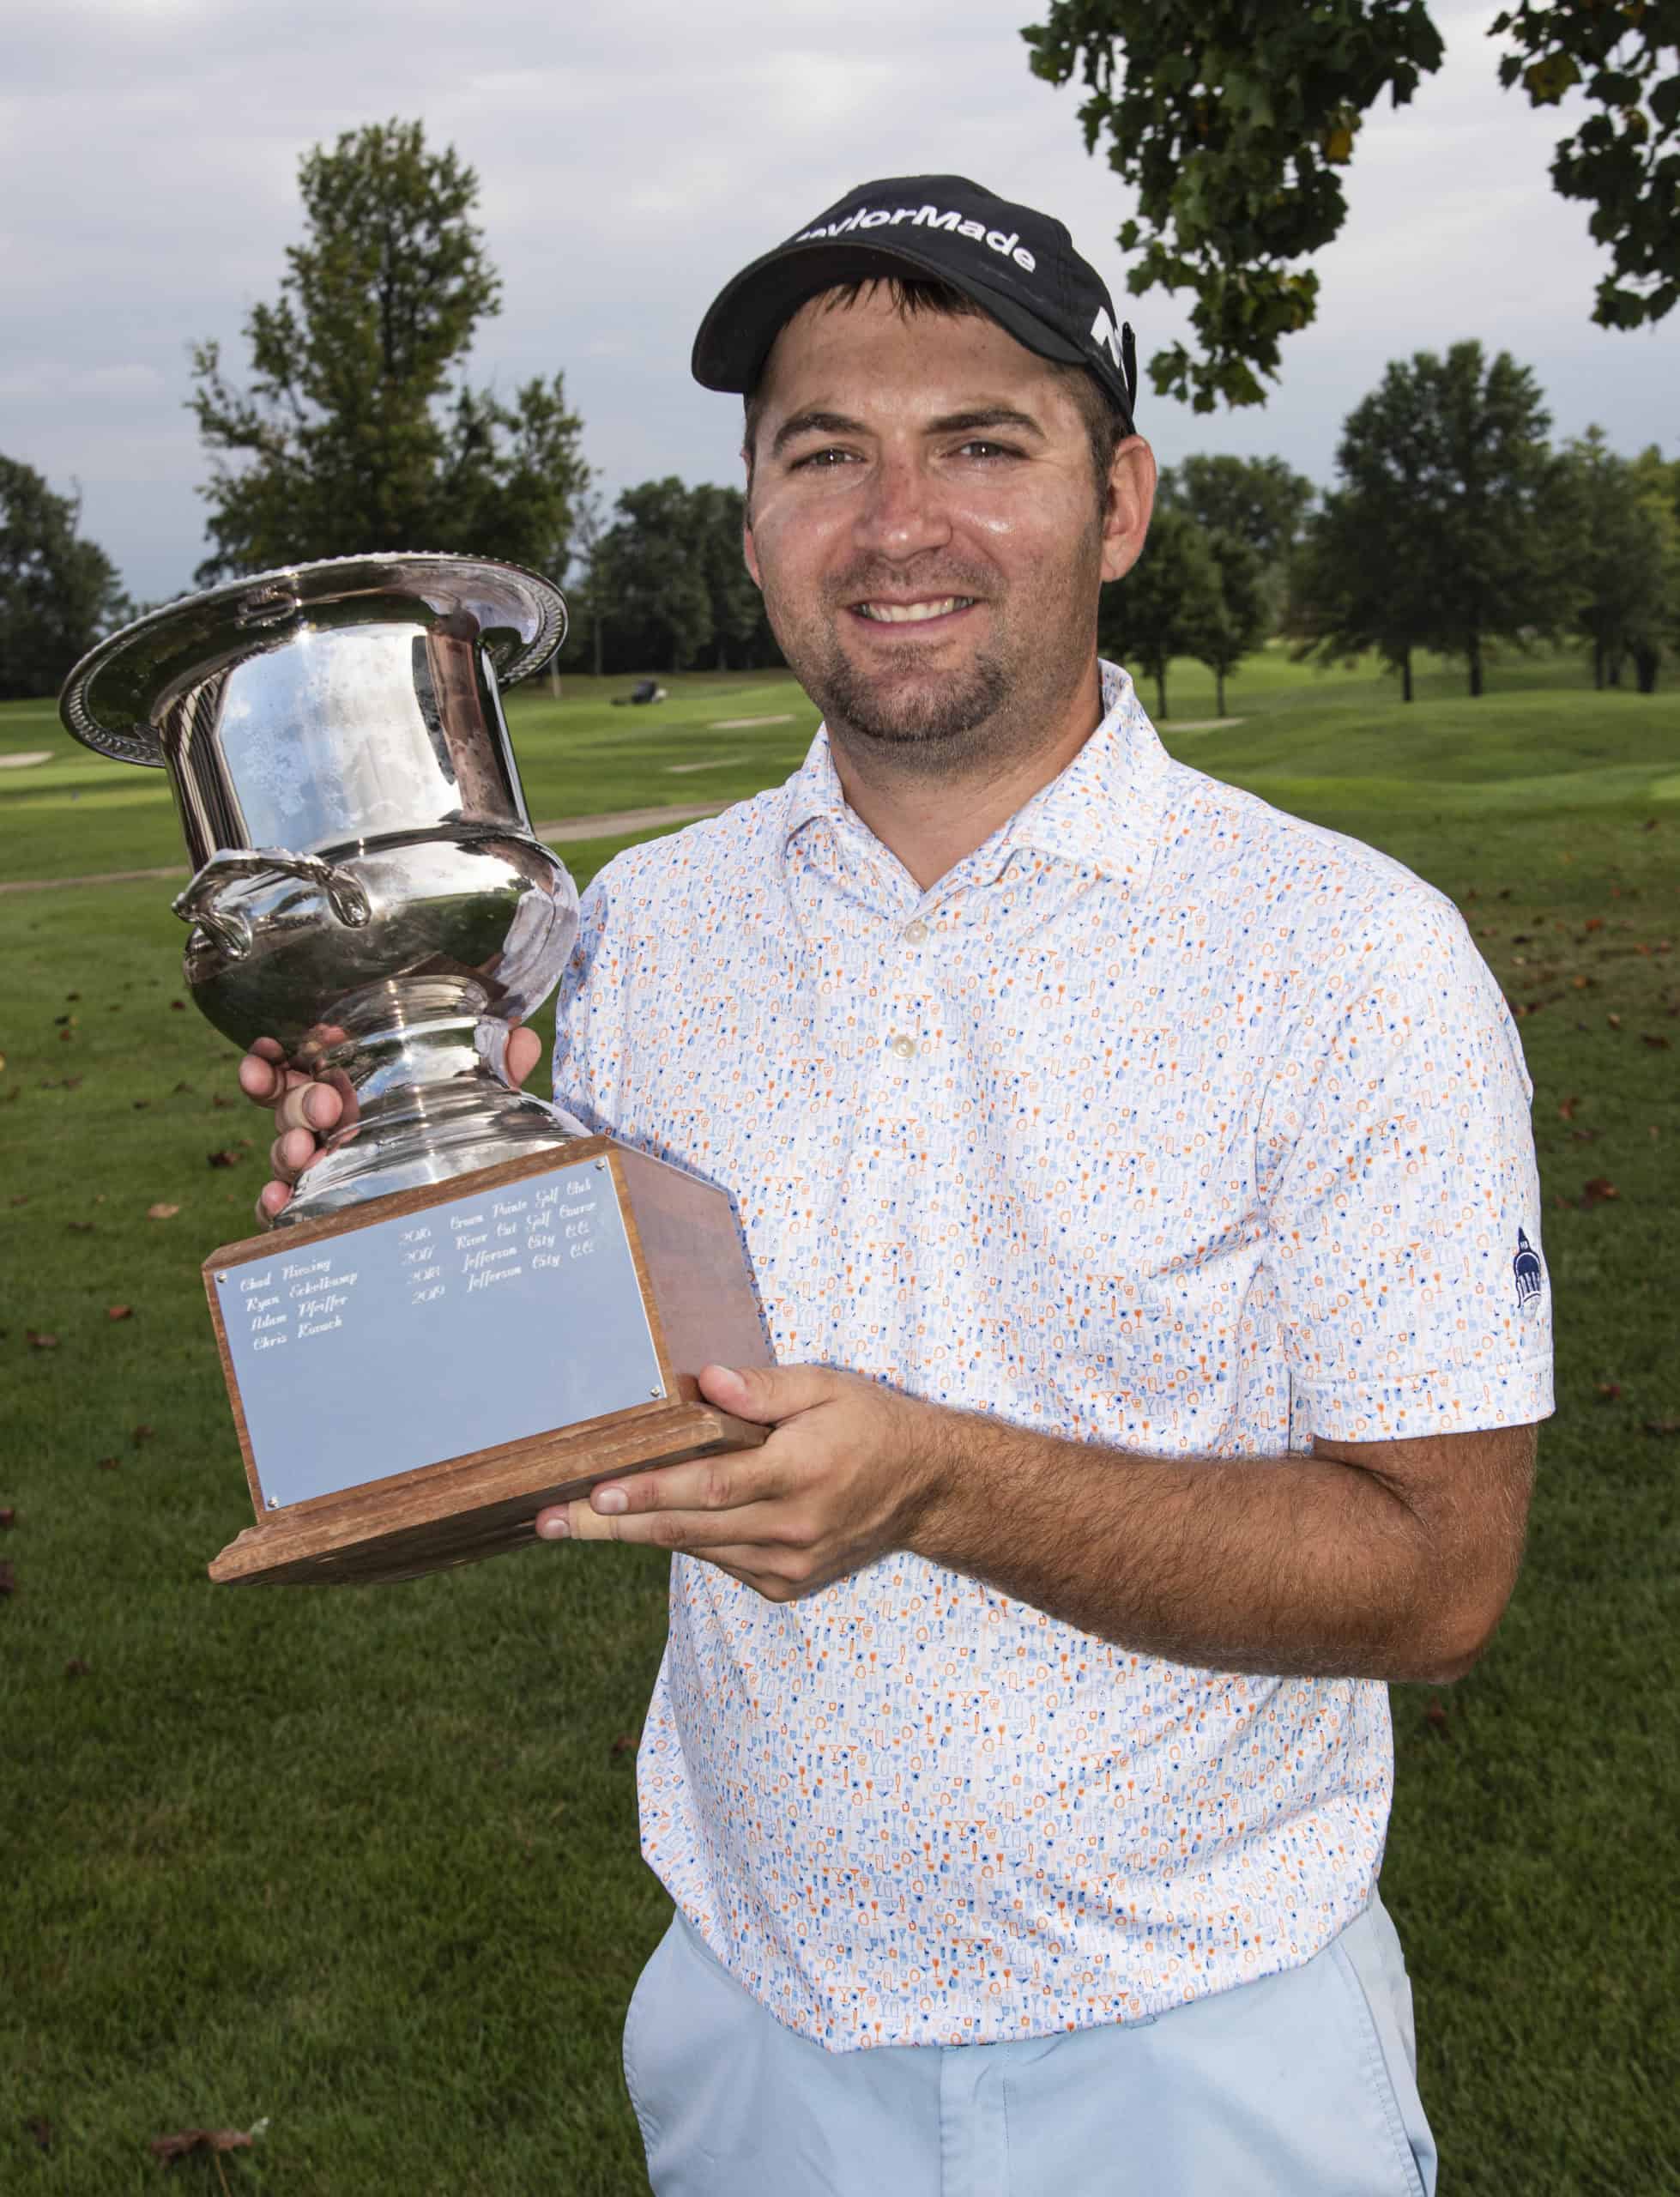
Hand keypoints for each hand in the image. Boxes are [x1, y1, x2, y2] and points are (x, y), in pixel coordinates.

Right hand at [238, 1023, 543, 1223]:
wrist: (465, 1216)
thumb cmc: (454, 1137)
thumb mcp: (477, 1103)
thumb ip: (497, 1071)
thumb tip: (525, 1037)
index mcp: (350, 1089)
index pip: (299, 1066)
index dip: (275, 1057)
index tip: (272, 1048)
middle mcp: (328, 1125)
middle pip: (290, 1107)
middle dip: (299, 1103)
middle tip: (326, 1108)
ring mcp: (320, 1167)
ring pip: (284, 1151)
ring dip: (285, 1146)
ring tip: (301, 1149)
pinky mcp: (317, 1209)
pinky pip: (283, 1206)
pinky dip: (272, 1200)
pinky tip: (278, 1198)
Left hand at [534, 1362, 956, 1600]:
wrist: (926, 1489)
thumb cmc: (871, 1424)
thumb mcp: (827, 1386)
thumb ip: (765, 1388)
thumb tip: (704, 1382)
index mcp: (801, 1472)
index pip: (710, 1486)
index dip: (651, 1492)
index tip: (597, 1491)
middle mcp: (791, 1527)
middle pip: (686, 1529)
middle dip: (611, 1524)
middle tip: (549, 1520)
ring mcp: (787, 1564)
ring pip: (697, 1547)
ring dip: (637, 1534)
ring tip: (575, 1520)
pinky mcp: (785, 1584)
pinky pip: (720, 1559)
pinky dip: (686, 1538)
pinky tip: (652, 1521)